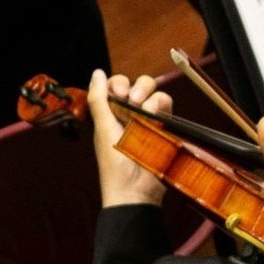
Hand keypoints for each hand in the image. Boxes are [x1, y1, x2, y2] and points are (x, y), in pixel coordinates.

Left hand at [90, 69, 172, 209]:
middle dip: (136, 87)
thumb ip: (99, 100)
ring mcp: (148, 120)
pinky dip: (161, 105)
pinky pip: (166, 105)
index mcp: (110, 114)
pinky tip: (155, 115)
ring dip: (149, 96)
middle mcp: (129, 114)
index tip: (119, 93)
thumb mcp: (103, 129)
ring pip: (153, 93)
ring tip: (143, 111)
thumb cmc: (115, 165)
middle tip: (132, 101)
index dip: (118, 83)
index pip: (116, 86)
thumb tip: (96, 73)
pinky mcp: (164, 126)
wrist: (136, 190)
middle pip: (137, 85)